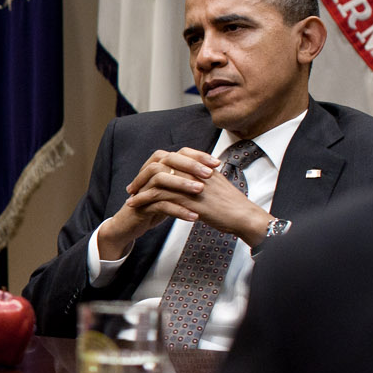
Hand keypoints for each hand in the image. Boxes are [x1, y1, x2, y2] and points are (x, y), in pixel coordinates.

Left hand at [96, 146, 271, 258]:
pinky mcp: (188, 199)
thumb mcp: (215, 184)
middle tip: (132, 187)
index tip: (145, 176)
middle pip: (161, 165)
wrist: (242, 216)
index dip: (156, 165)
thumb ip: (201, 177)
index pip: (173, 157)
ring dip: (141, 190)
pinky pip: (160, 196)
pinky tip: (137, 207)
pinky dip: (146, 200)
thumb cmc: (231, 204)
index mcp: (201, 165)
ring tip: (130, 199)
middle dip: (143, 176)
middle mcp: (194, 170)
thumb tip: (188, 177)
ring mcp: (191, 183)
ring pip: (157, 180)